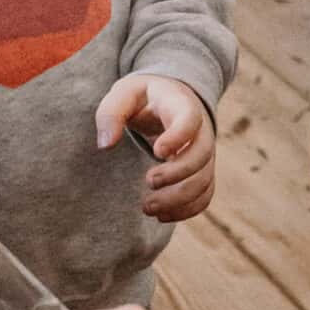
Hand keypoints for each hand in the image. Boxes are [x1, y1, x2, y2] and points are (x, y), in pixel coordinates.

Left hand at [96, 73, 217, 220]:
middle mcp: (200, 131)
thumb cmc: (143, 98)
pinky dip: (186, 210)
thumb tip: (105, 145)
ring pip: (204, 180)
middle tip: (149, 181)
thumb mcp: (124, 93)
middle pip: (202, 154)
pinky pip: (204, 195)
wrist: (167, 101)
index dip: (179, 137)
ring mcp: (204, 153)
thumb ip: (111, 114)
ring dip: (179, 199)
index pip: (190, 120)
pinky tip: (161, 216)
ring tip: (147, 207)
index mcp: (181, 105)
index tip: (157, 151)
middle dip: (177, 173)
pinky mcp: (201, 171)